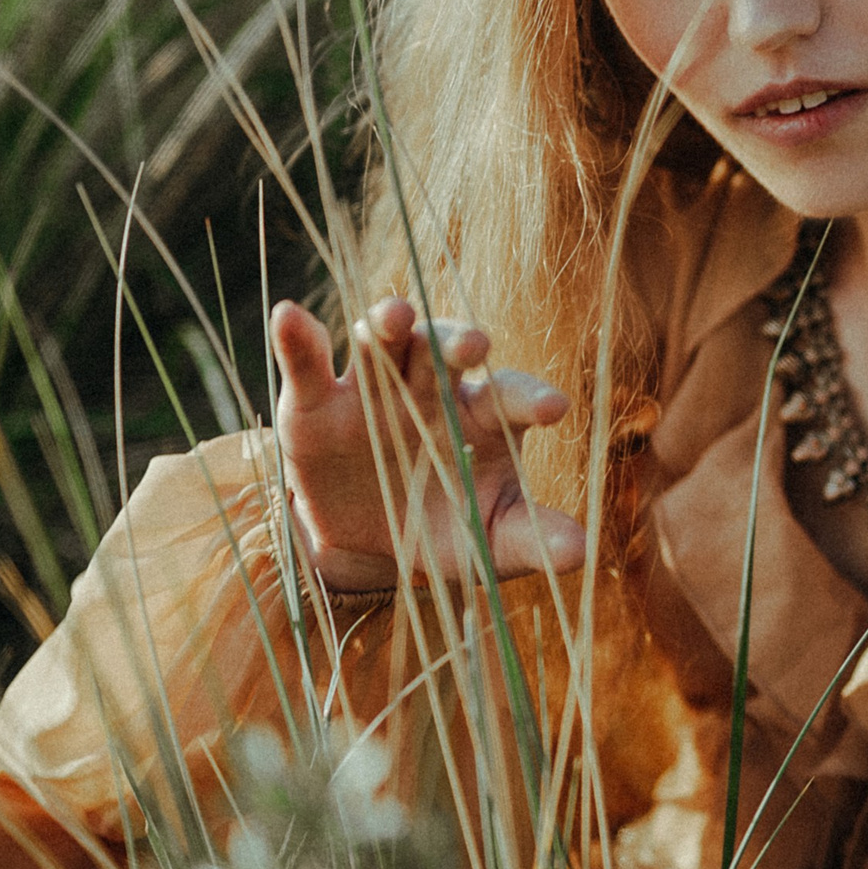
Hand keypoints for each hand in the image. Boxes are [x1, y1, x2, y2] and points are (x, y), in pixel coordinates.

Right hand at [269, 297, 585, 589]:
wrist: (368, 546)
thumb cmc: (446, 532)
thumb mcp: (487, 545)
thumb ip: (531, 540)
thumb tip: (579, 552)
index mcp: (483, 417)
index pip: (511, 395)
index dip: (531, 398)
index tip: (555, 409)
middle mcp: (432, 388)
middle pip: (447, 349)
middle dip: (459, 342)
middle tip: (475, 346)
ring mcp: (374, 387)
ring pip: (385, 341)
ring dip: (389, 320)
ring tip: (395, 316)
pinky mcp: (317, 400)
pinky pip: (308, 362)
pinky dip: (297, 338)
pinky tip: (288, 317)